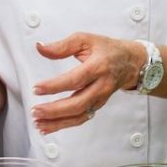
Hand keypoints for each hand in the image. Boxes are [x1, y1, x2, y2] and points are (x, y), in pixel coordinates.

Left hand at [30, 33, 144, 133]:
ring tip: (38, 122)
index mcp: (98, 66)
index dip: (55, 86)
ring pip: (80, 115)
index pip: (75, 79)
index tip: (37, 88)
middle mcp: (101, 85)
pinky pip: (81, 118)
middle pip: (78, 103)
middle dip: (55, 110)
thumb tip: (41, 47)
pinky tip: (48, 126)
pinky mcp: (98, 105)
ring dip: (58, 122)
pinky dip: (64, 125)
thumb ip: (62, 45)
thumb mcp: (86, 40)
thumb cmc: (108, 50)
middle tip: (35, 110)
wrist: (131, 62)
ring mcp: (100, 98)